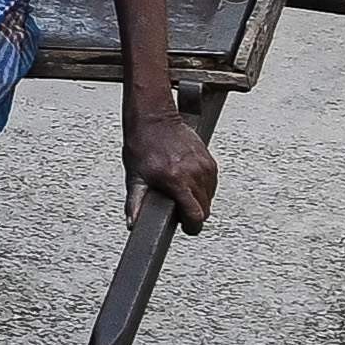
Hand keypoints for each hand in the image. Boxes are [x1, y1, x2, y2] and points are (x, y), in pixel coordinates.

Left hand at [123, 99, 215, 229]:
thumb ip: (135, 203)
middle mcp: (194, 174)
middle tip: (177, 206)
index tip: (185, 225)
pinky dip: (202, 187)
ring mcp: (204, 166)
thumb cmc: (143, 145)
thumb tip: (132, 223)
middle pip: (205, 209)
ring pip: (209, 197)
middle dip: (193, 213)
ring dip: (198, 200)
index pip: (196, 215)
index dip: (190, 225)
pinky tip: (187, 181)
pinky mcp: (210, 160)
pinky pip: (211, 184)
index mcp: (176, 180)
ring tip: (180, 191)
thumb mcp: (135, 176)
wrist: (154, 119)